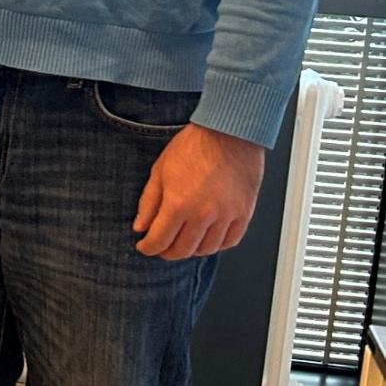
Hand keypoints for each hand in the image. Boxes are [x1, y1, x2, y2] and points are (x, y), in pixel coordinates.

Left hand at [134, 122, 263, 258]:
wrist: (229, 133)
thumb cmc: (195, 146)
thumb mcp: (160, 171)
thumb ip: (149, 203)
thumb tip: (140, 226)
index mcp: (178, 204)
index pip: (159, 240)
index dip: (148, 247)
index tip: (145, 246)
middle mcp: (203, 214)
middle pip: (183, 250)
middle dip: (167, 252)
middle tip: (162, 247)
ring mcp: (226, 216)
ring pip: (207, 249)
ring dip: (191, 250)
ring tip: (183, 242)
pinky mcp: (244, 213)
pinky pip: (230, 241)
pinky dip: (217, 245)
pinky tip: (207, 239)